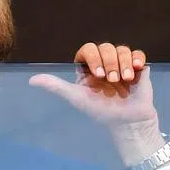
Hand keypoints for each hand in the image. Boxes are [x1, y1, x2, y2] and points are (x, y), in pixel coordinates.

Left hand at [29, 43, 164, 164]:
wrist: (128, 123)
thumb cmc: (101, 111)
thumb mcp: (77, 98)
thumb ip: (56, 87)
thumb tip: (31, 80)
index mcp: (89, 69)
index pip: (87, 50)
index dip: (93, 57)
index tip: (98, 74)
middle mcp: (105, 63)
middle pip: (105, 47)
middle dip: (109, 63)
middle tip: (111, 81)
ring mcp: (122, 64)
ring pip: (121, 50)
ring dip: (123, 64)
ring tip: (125, 80)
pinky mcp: (138, 68)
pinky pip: (138, 54)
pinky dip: (137, 59)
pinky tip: (136, 70)